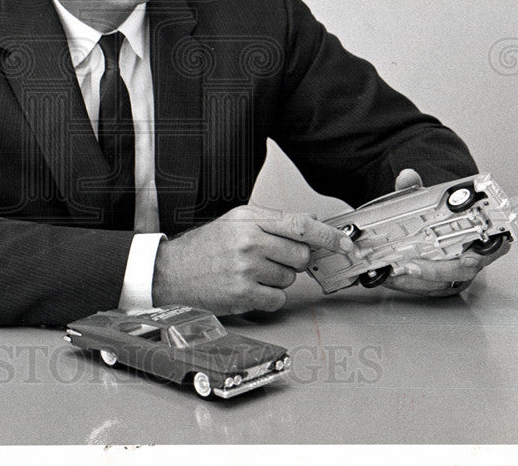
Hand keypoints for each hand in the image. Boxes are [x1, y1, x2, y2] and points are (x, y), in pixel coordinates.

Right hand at [151, 204, 354, 314]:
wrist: (172, 270)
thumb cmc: (205, 247)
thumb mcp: (235, 221)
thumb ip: (272, 222)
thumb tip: (310, 227)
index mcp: (250, 219)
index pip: (300, 225)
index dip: (328, 236)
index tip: (345, 243)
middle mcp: (249, 241)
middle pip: (300, 255)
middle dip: (293, 260)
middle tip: (271, 259)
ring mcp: (246, 269)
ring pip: (289, 279)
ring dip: (277, 279)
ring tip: (252, 272)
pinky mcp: (243, 294)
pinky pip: (277, 299)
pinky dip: (268, 297)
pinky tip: (249, 288)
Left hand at [384, 168, 511, 296]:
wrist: (434, 231)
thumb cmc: (439, 218)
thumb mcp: (428, 201)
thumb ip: (416, 189)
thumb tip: (406, 176)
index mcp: (479, 234)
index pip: (493, 246)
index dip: (484, 254)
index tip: (468, 258)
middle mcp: (473, 256)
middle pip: (463, 270)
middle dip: (437, 270)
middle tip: (413, 265)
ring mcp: (458, 272)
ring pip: (444, 283)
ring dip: (419, 280)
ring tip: (398, 272)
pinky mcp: (444, 283)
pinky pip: (430, 288)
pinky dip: (410, 284)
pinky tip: (393, 278)